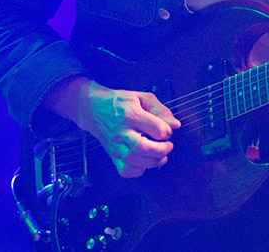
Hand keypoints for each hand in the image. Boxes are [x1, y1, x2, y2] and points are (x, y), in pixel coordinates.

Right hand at [46, 77, 180, 177]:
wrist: (93, 109)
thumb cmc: (120, 102)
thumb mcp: (142, 97)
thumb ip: (161, 110)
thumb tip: (175, 125)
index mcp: (131, 114)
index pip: (156, 128)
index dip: (167, 131)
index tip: (167, 130)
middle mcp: (122, 132)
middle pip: (143, 148)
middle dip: (161, 150)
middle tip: (168, 145)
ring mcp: (115, 145)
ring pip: (134, 161)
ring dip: (153, 162)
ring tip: (160, 155)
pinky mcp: (112, 155)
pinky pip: (125, 171)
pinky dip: (138, 171)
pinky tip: (144, 162)